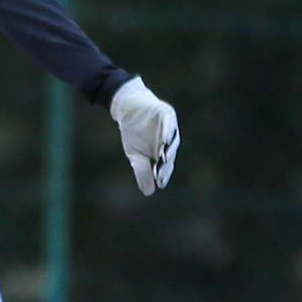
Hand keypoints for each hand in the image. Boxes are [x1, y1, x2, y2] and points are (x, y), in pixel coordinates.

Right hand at [109, 76, 179, 195]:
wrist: (128, 108)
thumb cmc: (133, 132)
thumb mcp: (135, 155)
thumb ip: (142, 172)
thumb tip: (148, 192)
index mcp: (164, 151)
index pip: (166, 164)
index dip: (164, 173)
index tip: (160, 182)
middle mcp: (169, 140)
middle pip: (170, 153)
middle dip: (166, 163)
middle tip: (161, 173)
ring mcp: (169, 126)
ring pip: (172, 138)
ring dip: (170, 148)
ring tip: (165, 158)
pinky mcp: (167, 114)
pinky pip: (169, 123)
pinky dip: (168, 131)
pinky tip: (165, 139)